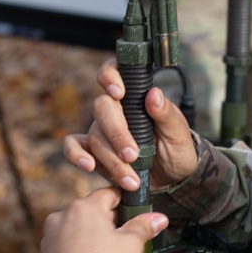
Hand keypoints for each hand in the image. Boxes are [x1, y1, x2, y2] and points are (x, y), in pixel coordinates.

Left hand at [41, 187, 168, 252]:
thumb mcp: (132, 245)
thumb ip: (143, 227)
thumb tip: (157, 219)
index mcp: (84, 207)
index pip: (109, 194)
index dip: (124, 201)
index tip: (133, 209)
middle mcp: (63, 216)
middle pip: (92, 211)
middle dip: (109, 221)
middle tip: (124, 237)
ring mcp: (52, 235)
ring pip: (78, 228)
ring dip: (92, 235)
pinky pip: (67, 244)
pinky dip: (79, 249)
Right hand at [62, 58, 198, 191]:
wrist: (172, 178)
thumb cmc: (176, 148)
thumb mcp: (178, 132)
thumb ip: (166, 113)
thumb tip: (153, 94)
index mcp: (135, 96)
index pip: (114, 72)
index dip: (110, 76)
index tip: (119, 92)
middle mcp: (115, 110)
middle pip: (102, 109)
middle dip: (116, 134)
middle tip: (132, 155)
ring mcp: (102, 131)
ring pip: (95, 137)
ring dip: (112, 160)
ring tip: (131, 180)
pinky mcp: (94, 152)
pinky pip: (73, 147)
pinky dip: (76, 156)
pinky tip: (88, 166)